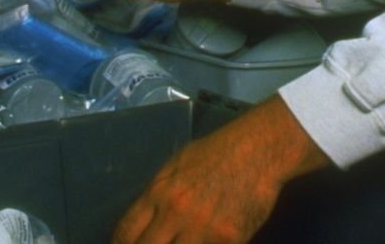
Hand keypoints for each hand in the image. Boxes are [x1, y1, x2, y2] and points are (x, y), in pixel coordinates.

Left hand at [112, 96, 329, 243]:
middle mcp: (175, 213)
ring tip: (185, 242)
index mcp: (159, 192)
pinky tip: (208, 240)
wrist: (258, 151)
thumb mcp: (178, 166)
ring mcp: (202, 229)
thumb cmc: (218, 153)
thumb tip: (147, 222)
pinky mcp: (227, 240)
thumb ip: (159, 195)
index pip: (125, 233)